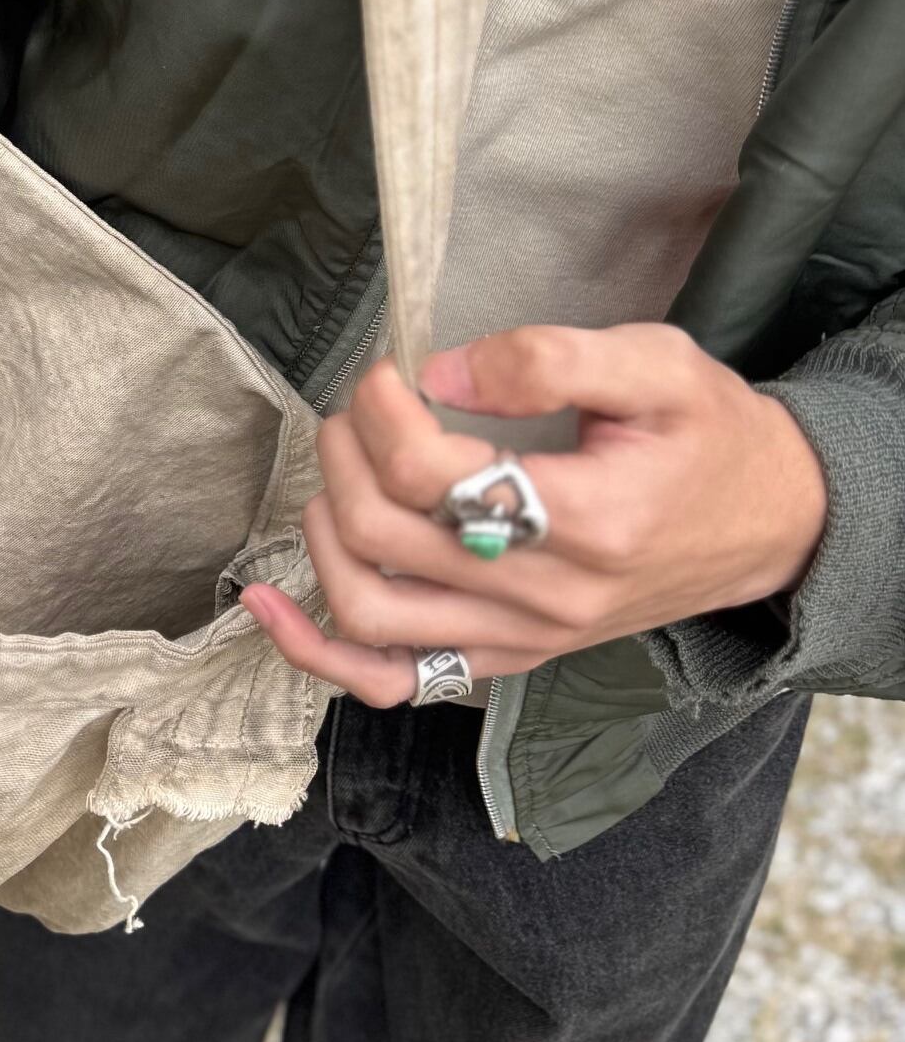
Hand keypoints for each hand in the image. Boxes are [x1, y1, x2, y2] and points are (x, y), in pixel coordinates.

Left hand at [241, 324, 827, 707]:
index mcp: (592, 519)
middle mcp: (550, 596)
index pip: (435, 476)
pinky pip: (392, 682)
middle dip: (344, 455)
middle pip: (385, 538)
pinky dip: (316, 653)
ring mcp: (523, 641)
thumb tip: (438, 372)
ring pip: (371, 614)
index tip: (388, 369)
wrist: (774, 526)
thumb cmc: (713, 437)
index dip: (383, 410)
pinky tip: (266, 606)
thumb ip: (547, 358)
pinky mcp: (505, 661)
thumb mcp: (658, 365)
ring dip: (324, 530)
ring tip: (342, 466)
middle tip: (359, 404)